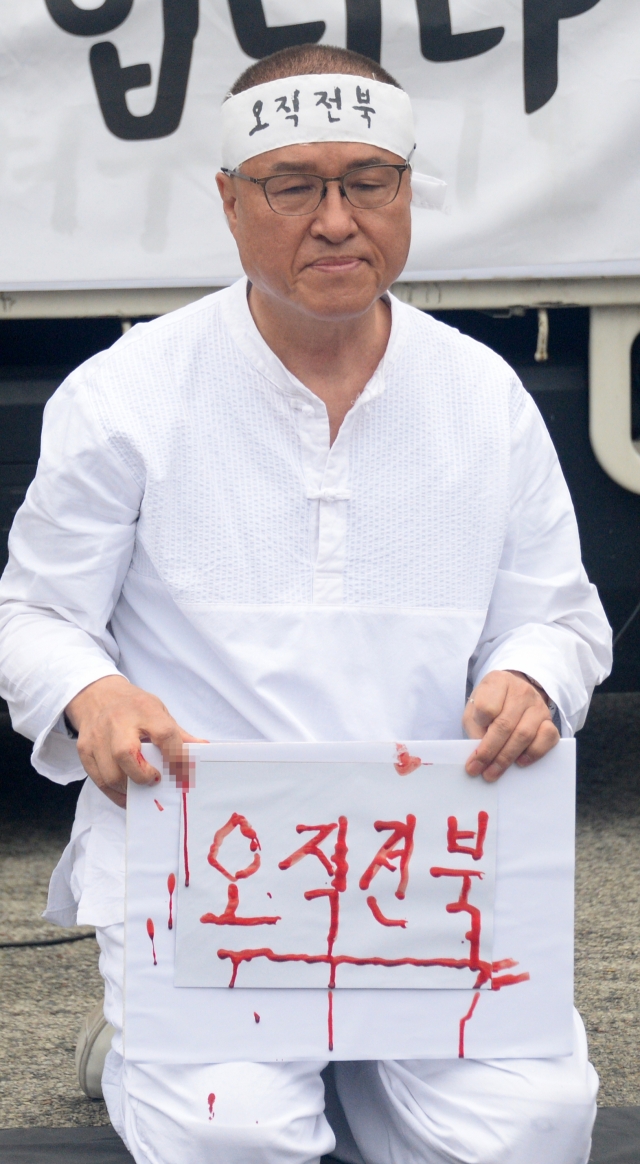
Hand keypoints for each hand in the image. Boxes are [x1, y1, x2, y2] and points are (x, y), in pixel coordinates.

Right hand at [65, 675, 205, 807]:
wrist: (97, 695)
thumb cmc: (133, 706)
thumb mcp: (158, 710)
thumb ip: (178, 734)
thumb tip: (203, 750)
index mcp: (144, 709)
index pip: (164, 733)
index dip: (176, 756)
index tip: (183, 772)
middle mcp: (118, 722)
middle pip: (126, 754)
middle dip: (142, 775)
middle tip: (154, 780)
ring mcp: (97, 737)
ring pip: (110, 774)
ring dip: (129, 789)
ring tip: (141, 788)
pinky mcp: (84, 750)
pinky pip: (99, 781)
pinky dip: (115, 793)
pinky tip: (127, 794)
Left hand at [462, 669, 558, 781]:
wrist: (514, 693)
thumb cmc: (491, 703)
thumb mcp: (475, 708)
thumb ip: (475, 727)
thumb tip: (479, 755)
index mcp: (497, 681)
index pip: (487, 707)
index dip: (479, 726)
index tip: (472, 742)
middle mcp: (521, 690)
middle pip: (505, 725)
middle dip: (489, 752)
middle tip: (478, 769)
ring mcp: (537, 705)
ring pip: (524, 735)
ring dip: (507, 758)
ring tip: (493, 772)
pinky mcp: (549, 720)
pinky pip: (547, 738)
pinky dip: (533, 753)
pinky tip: (520, 761)